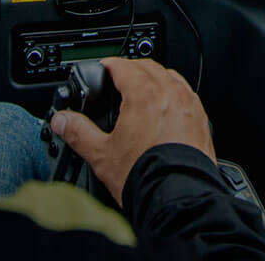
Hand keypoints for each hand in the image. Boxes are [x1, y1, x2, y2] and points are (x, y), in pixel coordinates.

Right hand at [51, 57, 213, 205]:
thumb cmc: (145, 176)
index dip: (110, 65)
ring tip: (143, 91)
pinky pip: (188, 96)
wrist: (176, 199)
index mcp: (144, 95)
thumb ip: (78, 132)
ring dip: (156, 79)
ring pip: (172, 78)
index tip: (103, 68)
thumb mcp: (101, 155)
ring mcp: (190, 107)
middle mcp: (171, 95)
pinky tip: (167, 111)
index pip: (124, 66)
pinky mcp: (202, 122)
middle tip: (119, 78)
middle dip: (132, 69)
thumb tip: (62, 121)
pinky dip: (175, 95)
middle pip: (150, 67)